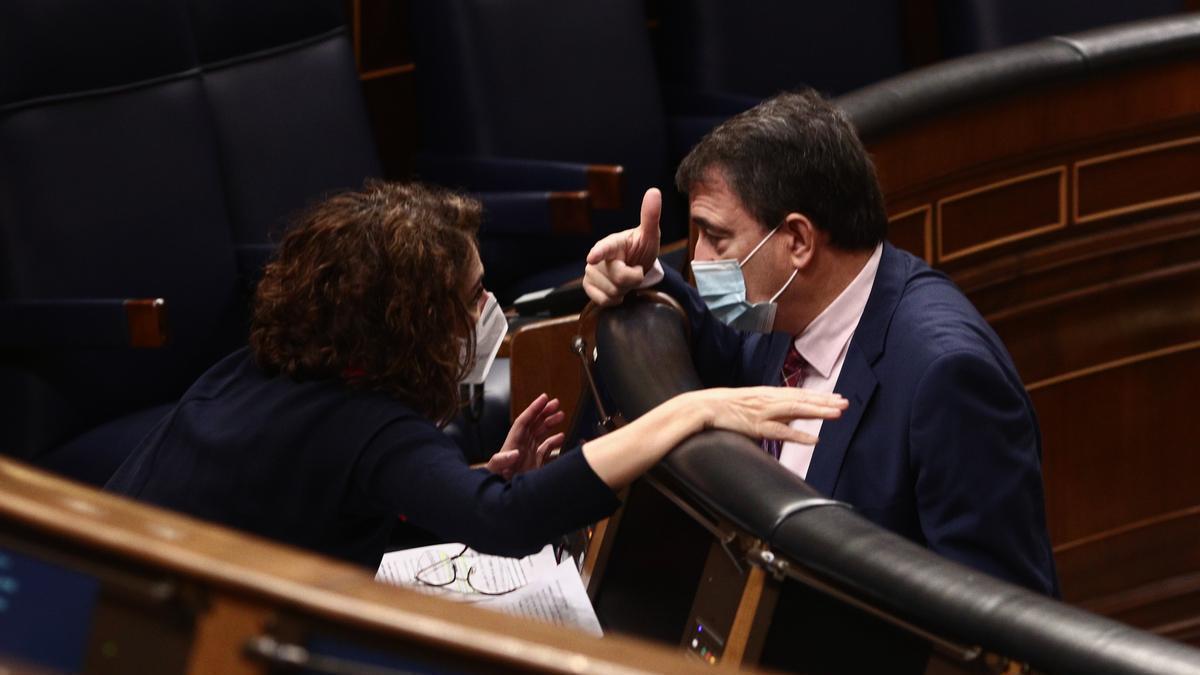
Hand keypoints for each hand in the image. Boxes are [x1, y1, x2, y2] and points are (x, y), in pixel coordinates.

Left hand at [485, 393, 565, 479]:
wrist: (500, 502)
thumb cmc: (494, 485)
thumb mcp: (493, 472)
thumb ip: (500, 461)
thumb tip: (513, 452)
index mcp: (512, 446)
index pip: (523, 422)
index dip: (534, 409)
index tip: (544, 398)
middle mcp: (520, 447)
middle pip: (533, 424)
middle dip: (544, 412)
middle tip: (556, 403)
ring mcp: (528, 455)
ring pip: (540, 434)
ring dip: (550, 424)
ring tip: (561, 415)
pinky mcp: (534, 465)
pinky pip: (545, 449)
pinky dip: (554, 442)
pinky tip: (561, 437)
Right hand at [583, 187, 661, 306]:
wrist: (636, 267)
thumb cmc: (641, 249)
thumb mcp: (650, 235)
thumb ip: (651, 216)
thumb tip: (655, 191)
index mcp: (612, 242)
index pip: (605, 248)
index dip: (599, 253)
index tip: (593, 257)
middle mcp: (596, 257)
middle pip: (618, 278)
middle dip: (633, 280)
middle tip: (635, 271)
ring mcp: (590, 272)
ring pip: (611, 292)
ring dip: (624, 290)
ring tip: (626, 280)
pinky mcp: (588, 286)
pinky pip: (602, 301)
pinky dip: (614, 300)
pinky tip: (619, 291)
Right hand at [687, 387, 848, 444]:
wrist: (702, 406)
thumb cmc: (723, 407)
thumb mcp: (749, 403)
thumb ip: (767, 409)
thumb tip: (784, 417)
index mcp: (767, 393)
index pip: (798, 394)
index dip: (818, 396)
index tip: (836, 398)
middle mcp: (769, 399)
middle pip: (802, 399)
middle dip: (825, 401)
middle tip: (846, 403)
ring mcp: (763, 412)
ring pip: (796, 410)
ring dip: (818, 412)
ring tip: (837, 414)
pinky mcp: (756, 426)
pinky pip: (781, 432)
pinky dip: (799, 436)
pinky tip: (815, 440)